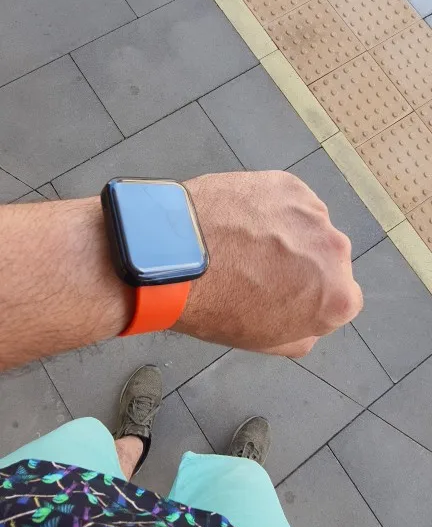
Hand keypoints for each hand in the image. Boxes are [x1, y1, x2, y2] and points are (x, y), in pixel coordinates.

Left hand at [174, 171, 361, 356]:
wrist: (177, 256)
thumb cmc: (219, 306)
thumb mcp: (265, 342)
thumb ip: (302, 334)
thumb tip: (306, 321)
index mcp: (339, 297)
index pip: (342, 300)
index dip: (312, 301)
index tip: (284, 298)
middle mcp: (336, 250)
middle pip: (327, 260)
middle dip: (302, 265)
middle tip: (260, 271)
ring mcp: (312, 212)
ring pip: (307, 227)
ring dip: (286, 234)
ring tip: (244, 244)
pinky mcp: (287, 184)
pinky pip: (287, 201)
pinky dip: (269, 210)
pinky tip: (240, 220)